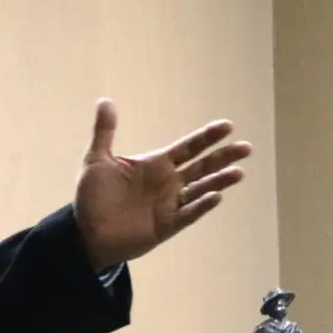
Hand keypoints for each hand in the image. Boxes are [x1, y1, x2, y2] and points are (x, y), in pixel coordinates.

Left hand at [72, 98, 250, 271]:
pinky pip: (188, 214)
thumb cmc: (94, 196)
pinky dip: (201, 205)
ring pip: (201, 189)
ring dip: (219, 181)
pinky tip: (215, 196)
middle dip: (223, 157)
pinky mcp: (166, 225)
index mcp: (156, 164)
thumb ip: (105, 132)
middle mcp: (168, 182)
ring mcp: (170, 204)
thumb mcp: (96, 160)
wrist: (86, 232)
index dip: (207, 137)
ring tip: (239, 172)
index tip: (228, 126)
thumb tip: (104, 100)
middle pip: (202, 167)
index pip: (188, 147)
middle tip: (246, 147)